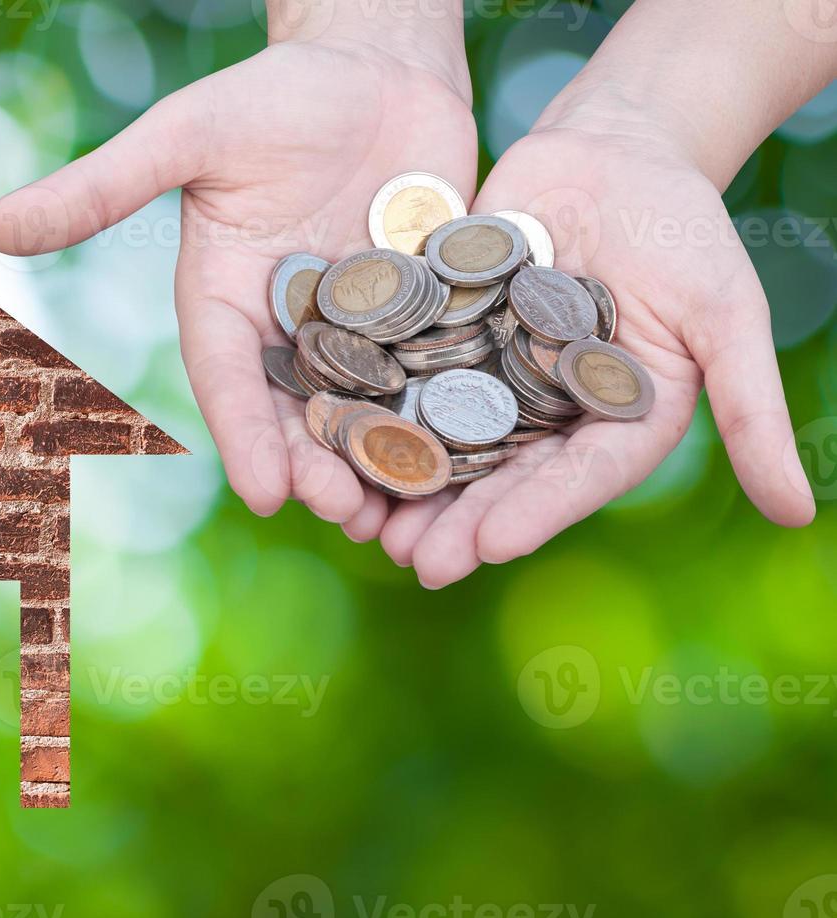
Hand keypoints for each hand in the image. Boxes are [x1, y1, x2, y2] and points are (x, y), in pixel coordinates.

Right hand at [0, 26, 476, 537]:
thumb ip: (101, 188)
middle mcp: (287, 326)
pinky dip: (446, 415)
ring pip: (367, 407)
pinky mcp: (423, 312)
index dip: (245, 435)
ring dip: (383, 460)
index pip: (228, 379)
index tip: (265, 492)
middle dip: (319, 463)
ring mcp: (359, 324)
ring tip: (407, 510)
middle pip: (299, 410)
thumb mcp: (185, 135)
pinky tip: (473, 457)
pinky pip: (434, 370)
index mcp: (224, 301)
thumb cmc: (275, 91)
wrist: (378, 60)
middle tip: (346, 512)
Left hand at [379, 122, 816, 587]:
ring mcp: (488, 377)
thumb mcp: (727, 314)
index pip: (572, 481)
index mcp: (614, 423)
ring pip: (441, 438)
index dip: (531, 514)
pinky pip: (403, 373)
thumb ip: (750, 409)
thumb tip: (802, 518)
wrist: (612, 149)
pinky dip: (370, 405)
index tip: (486, 549)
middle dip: (454, 520)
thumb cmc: (684, 227)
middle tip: (411, 563)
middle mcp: (545, 413)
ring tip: (362, 523)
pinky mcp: (441, 335)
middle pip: (498, 476)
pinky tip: (332, 435)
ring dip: (404, 482)